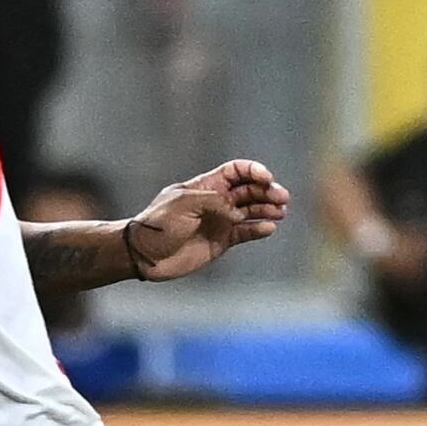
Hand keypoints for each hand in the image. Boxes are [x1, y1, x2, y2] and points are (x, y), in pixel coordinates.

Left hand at [125, 158, 289, 280]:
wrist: (145, 254)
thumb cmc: (159, 223)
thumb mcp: (184, 203)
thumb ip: (215, 202)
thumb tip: (238, 212)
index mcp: (207, 185)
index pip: (237, 171)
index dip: (254, 171)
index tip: (266, 178)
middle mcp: (217, 201)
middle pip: (250, 190)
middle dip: (267, 191)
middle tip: (281, 198)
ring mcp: (221, 221)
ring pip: (252, 210)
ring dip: (268, 209)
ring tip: (280, 213)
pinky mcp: (223, 241)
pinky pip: (246, 232)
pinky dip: (258, 230)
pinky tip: (269, 228)